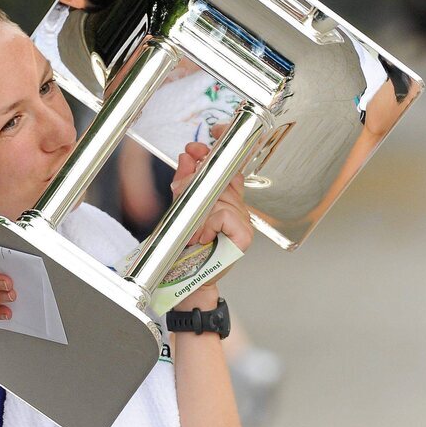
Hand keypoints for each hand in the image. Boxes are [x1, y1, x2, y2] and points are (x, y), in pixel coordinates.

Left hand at [171, 135, 252, 252]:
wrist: (187, 278)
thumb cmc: (187, 248)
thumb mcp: (181, 208)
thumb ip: (185, 182)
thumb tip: (187, 157)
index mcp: (227, 199)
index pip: (228, 168)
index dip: (218, 154)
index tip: (198, 147)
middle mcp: (238, 208)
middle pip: (220, 182)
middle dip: (194, 188)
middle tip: (182, 202)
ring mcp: (243, 221)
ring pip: (220, 199)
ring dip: (199, 215)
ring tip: (192, 233)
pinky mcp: (244, 235)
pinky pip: (224, 214)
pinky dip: (208, 225)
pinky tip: (202, 237)